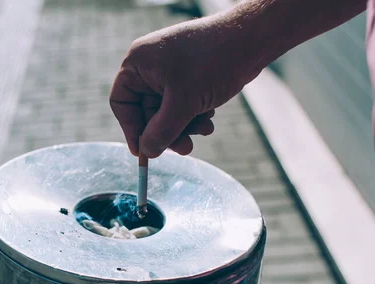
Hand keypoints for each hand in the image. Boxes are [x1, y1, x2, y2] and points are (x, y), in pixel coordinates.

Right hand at [110, 13, 265, 157]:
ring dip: (184, 126)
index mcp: (138, 63)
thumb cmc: (213, 61)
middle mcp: (150, 66)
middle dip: (167, 131)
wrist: (252, 40)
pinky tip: (209, 117)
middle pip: (146, 111)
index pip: (122, 102)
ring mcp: (170, 71)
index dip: (131, 129)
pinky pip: (182, 105)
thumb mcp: (184, 103)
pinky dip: (193, 115)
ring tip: (205, 129)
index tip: (143, 152)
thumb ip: (162, 131)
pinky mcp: (188, 77)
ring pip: (167, 112)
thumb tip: (147, 152)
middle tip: (184, 148)